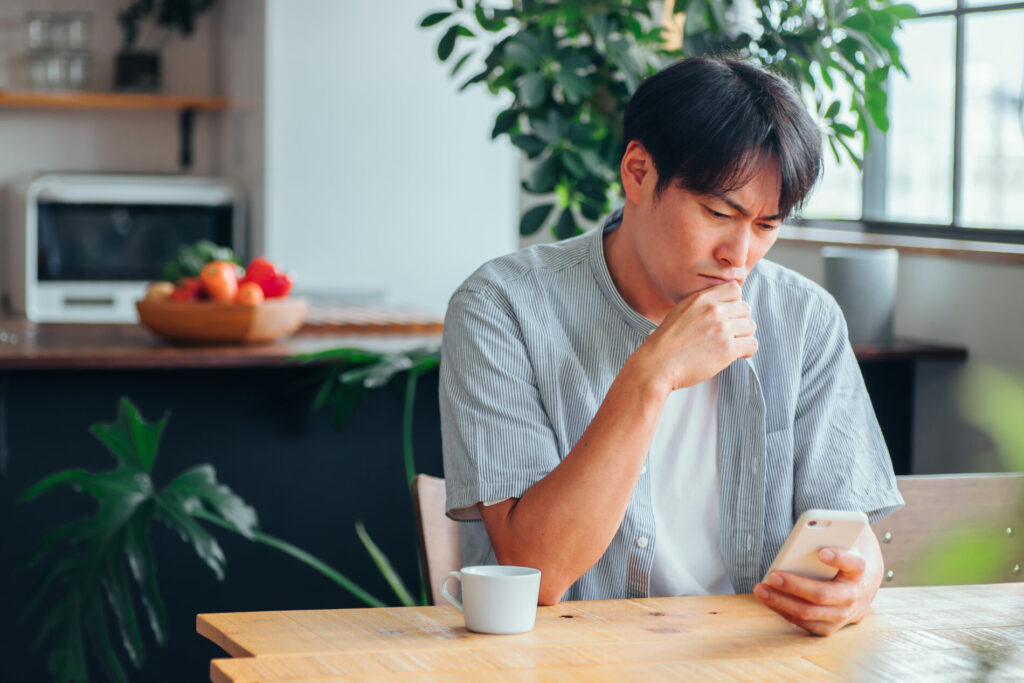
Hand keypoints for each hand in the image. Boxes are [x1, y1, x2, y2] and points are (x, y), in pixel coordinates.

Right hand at [632, 281, 755, 392]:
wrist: (657, 364)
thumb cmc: (666, 342)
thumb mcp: (680, 311)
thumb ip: (701, 304)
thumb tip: (722, 305)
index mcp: (701, 298)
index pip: (734, 289)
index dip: (734, 302)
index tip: (727, 315)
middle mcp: (713, 310)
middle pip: (745, 308)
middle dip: (739, 321)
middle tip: (729, 334)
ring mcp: (721, 329)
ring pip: (750, 326)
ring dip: (743, 337)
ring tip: (731, 345)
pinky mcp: (727, 349)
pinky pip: (752, 344)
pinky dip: (747, 350)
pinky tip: (736, 355)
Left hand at [752, 543, 882, 635]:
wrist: (861, 586)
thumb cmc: (841, 559)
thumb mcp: (840, 544)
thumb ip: (828, 538)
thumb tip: (804, 533)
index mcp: (859, 571)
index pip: (854, 564)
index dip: (839, 558)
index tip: (821, 552)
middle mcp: (854, 596)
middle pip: (823, 594)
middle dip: (795, 585)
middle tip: (772, 575)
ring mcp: (843, 616)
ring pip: (810, 613)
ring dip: (782, 602)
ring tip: (761, 589)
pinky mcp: (830, 627)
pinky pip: (804, 623)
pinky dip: (783, 611)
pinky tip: (768, 599)